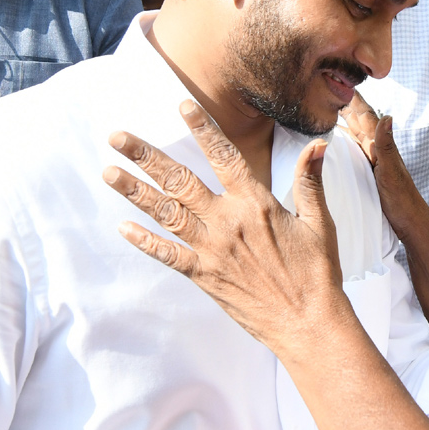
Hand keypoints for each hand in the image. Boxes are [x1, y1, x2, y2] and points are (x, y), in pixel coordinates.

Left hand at [102, 100, 348, 357]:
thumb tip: (318, 146)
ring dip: (134, 191)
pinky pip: (167, 255)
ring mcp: (211, 250)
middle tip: (117, 137)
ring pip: (165, 213)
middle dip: (146, 156)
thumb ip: (311, 182)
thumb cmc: (318, 274)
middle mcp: (227, 222)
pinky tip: (123, 227)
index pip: (224, 156)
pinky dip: (144, 241)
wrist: (308, 323)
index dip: (203, 129)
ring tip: (108, 172)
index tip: (182, 106)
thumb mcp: (320, 223)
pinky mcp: (204, 276)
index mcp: (256, 204)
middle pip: (179, 181)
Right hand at [341, 92, 428, 237]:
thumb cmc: (402, 199)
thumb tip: (387, 117)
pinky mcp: (371, 171)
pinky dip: (346, 139)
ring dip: (346, 119)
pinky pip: (356, 149)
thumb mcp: (391, 172)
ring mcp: (375, 160)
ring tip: (332, 106)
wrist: (411, 221)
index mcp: (381, 146)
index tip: (340, 77)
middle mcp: (378, 149)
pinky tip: (339, 139)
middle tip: (330, 85)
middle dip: (347, 104)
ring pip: (357, 133)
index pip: (365, 117)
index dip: (354, 99)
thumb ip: (387, 146)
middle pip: (360, 121)